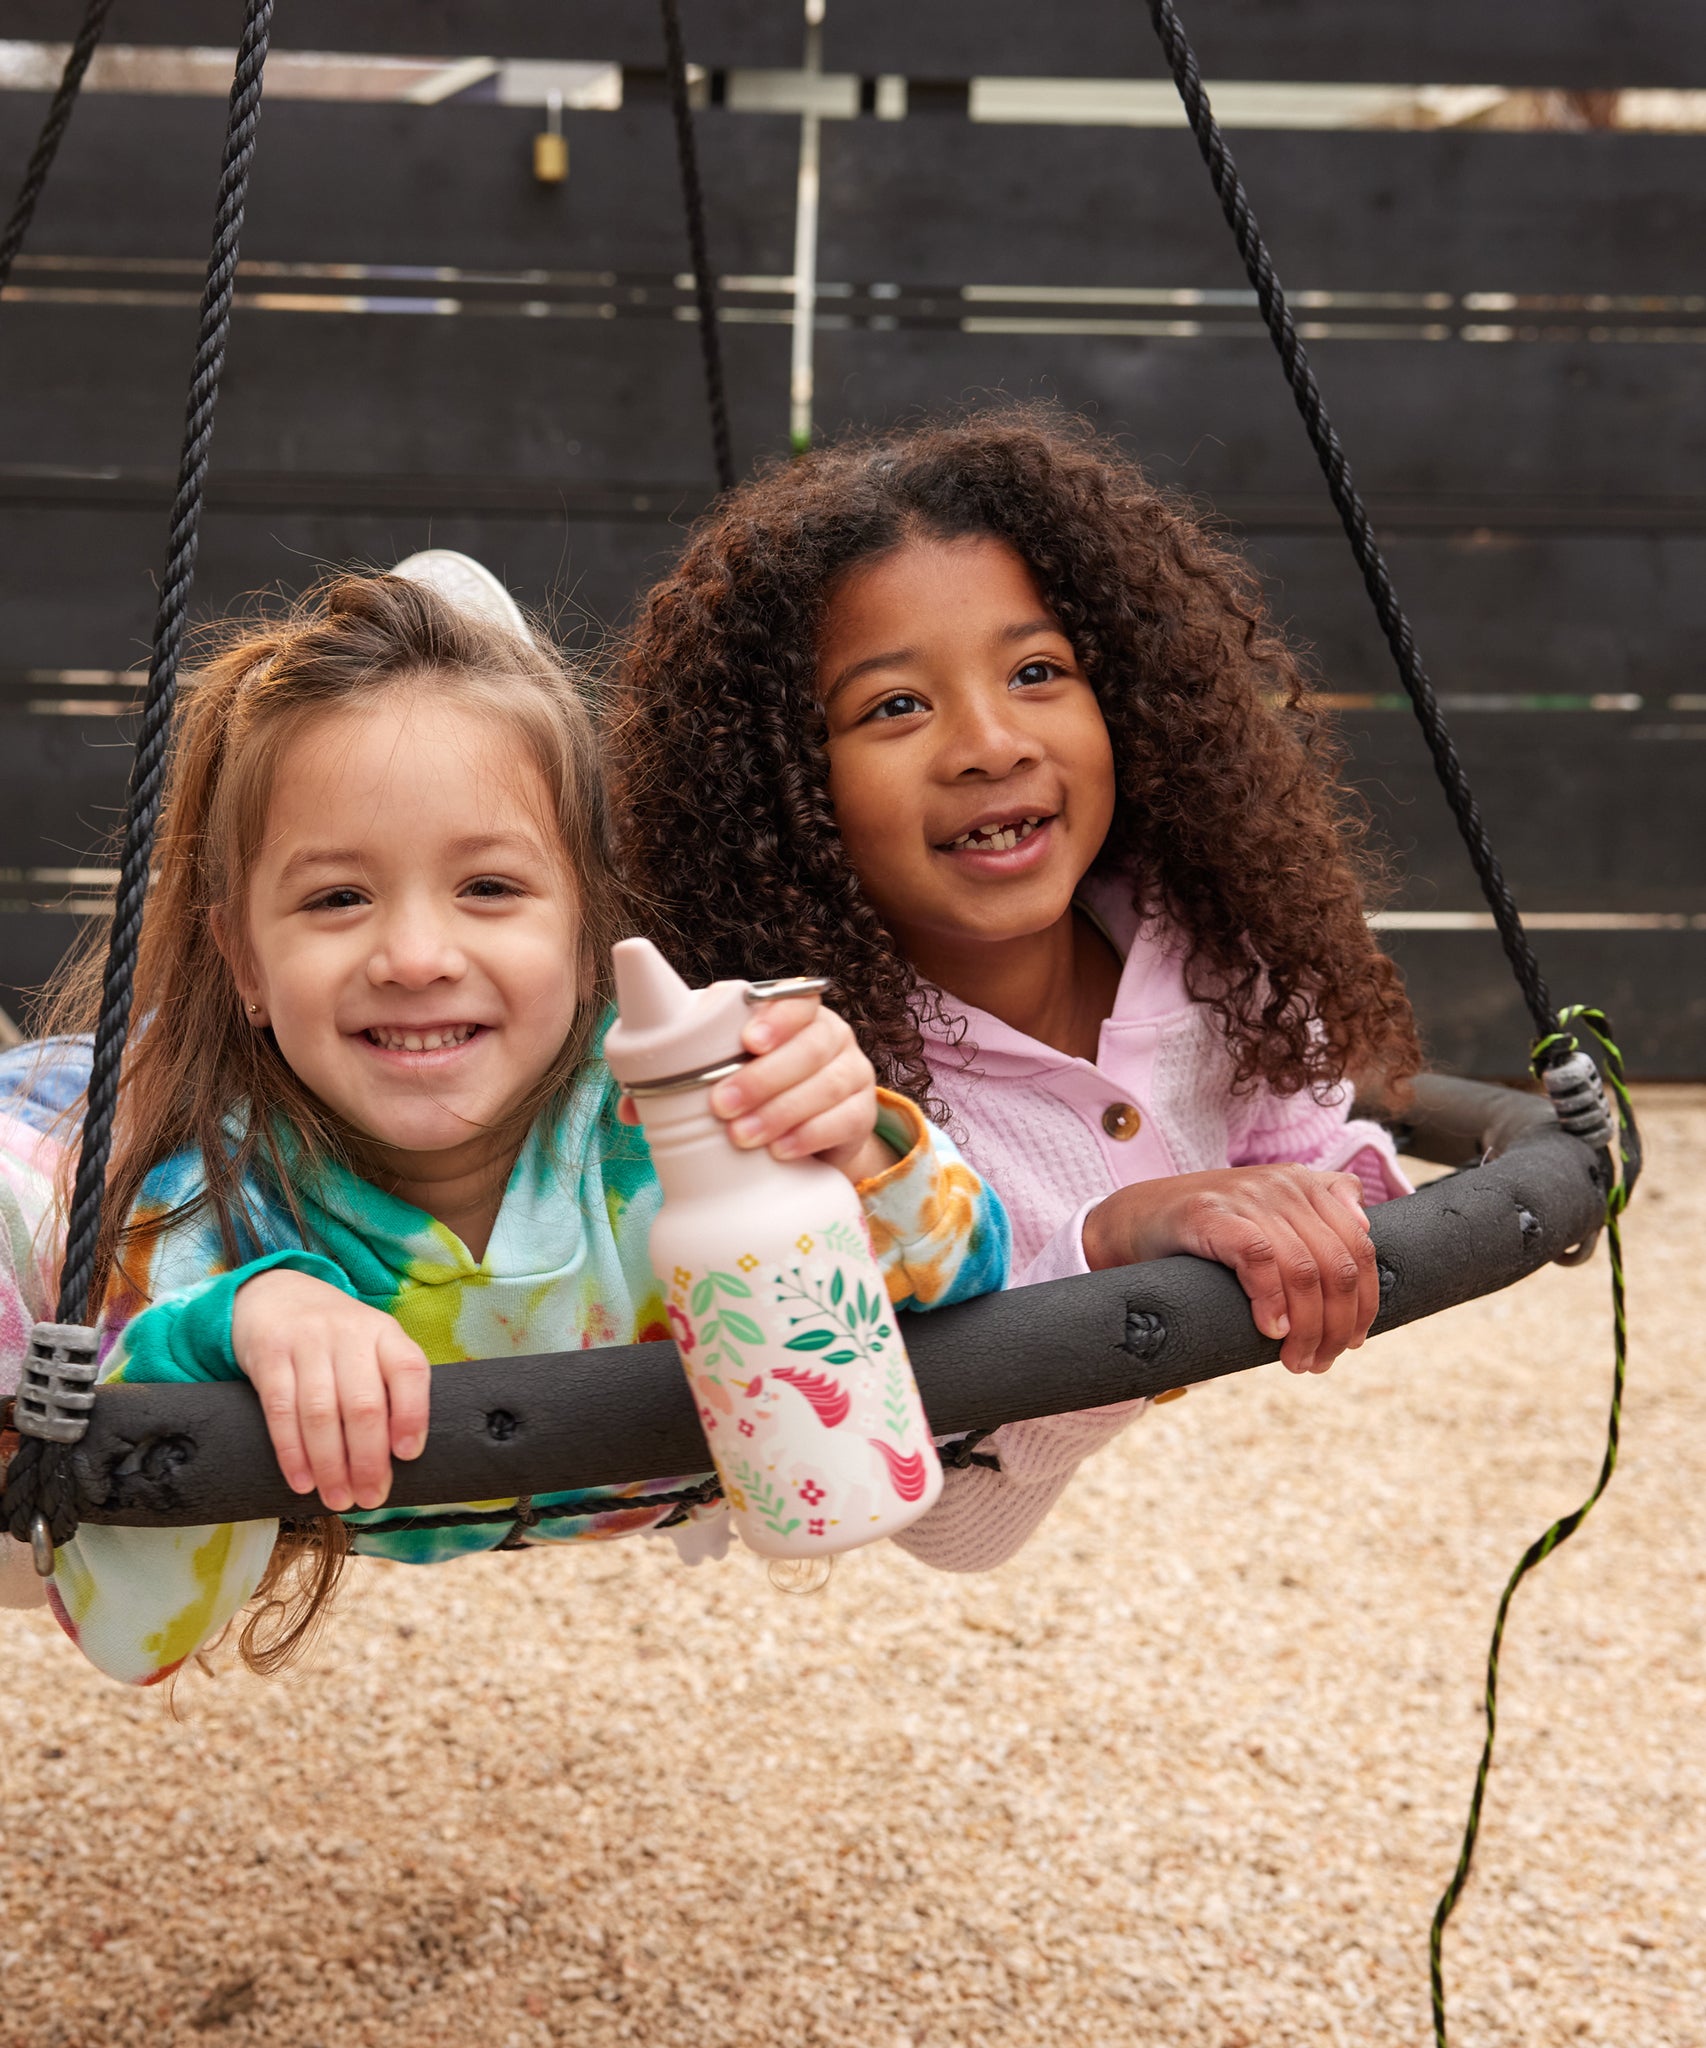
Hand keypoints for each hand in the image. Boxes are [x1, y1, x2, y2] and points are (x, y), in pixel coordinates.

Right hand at [230, 1267, 429, 1509]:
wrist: (277, 1294)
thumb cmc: (337, 1338)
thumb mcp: (372, 1345)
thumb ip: (390, 1387)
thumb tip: (401, 1458)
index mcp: (384, 1333)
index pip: (409, 1370)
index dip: (412, 1415)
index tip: (408, 1456)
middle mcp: (349, 1334)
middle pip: (363, 1404)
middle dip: (369, 1460)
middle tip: (371, 1497)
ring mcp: (307, 1342)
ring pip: (321, 1413)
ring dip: (331, 1465)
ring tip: (338, 1499)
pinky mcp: (269, 1356)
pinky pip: (280, 1411)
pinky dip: (292, 1452)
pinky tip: (303, 1481)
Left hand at [617, 994, 893, 1184]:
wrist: (806, 1141)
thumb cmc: (754, 1096)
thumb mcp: (719, 1080)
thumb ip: (676, 1084)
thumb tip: (632, 1107)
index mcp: (794, 1016)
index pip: (796, 1000)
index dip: (776, 1018)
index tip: (747, 1041)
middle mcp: (831, 1037)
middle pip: (813, 1044)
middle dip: (765, 1077)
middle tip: (723, 1108)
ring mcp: (853, 1074)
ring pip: (830, 1083)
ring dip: (783, 1110)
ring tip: (744, 1137)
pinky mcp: (863, 1115)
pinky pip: (847, 1119)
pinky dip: (812, 1135)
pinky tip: (783, 1150)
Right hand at [1080, 1165, 1378, 1373]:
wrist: (1133, 1220)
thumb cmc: (1206, 1231)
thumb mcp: (1267, 1219)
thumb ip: (1315, 1218)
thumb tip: (1367, 1229)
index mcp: (1306, 1185)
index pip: (1360, 1248)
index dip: (1365, 1302)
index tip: (1351, 1342)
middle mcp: (1284, 1184)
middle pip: (1337, 1264)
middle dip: (1336, 1324)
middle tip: (1319, 1362)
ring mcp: (1247, 1196)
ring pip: (1305, 1270)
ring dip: (1308, 1327)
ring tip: (1296, 1361)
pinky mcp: (1211, 1213)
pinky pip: (1260, 1259)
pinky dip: (1271, 1301)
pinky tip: (1270, 1331)